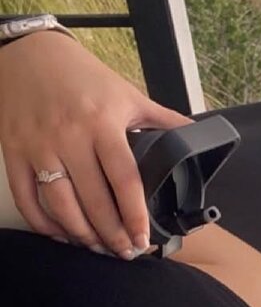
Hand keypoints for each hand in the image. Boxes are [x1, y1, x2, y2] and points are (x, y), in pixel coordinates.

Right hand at [0, 31, 192, 255]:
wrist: (29, 54)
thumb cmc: (84, 76)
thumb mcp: (128, 94)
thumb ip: (163, 118)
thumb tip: (197, 133)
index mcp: (103, 123)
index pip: (124, 180)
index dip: (135, 215)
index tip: (143, 239)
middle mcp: (70, 137)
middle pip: (94, 200)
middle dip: (111, 234)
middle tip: (125, 253)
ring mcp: (38, 147)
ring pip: (60, 205)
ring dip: (80, 234)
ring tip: (98, 248)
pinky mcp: (13, 153)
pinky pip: (27, 199)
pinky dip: (43, 224)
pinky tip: (62, 234)